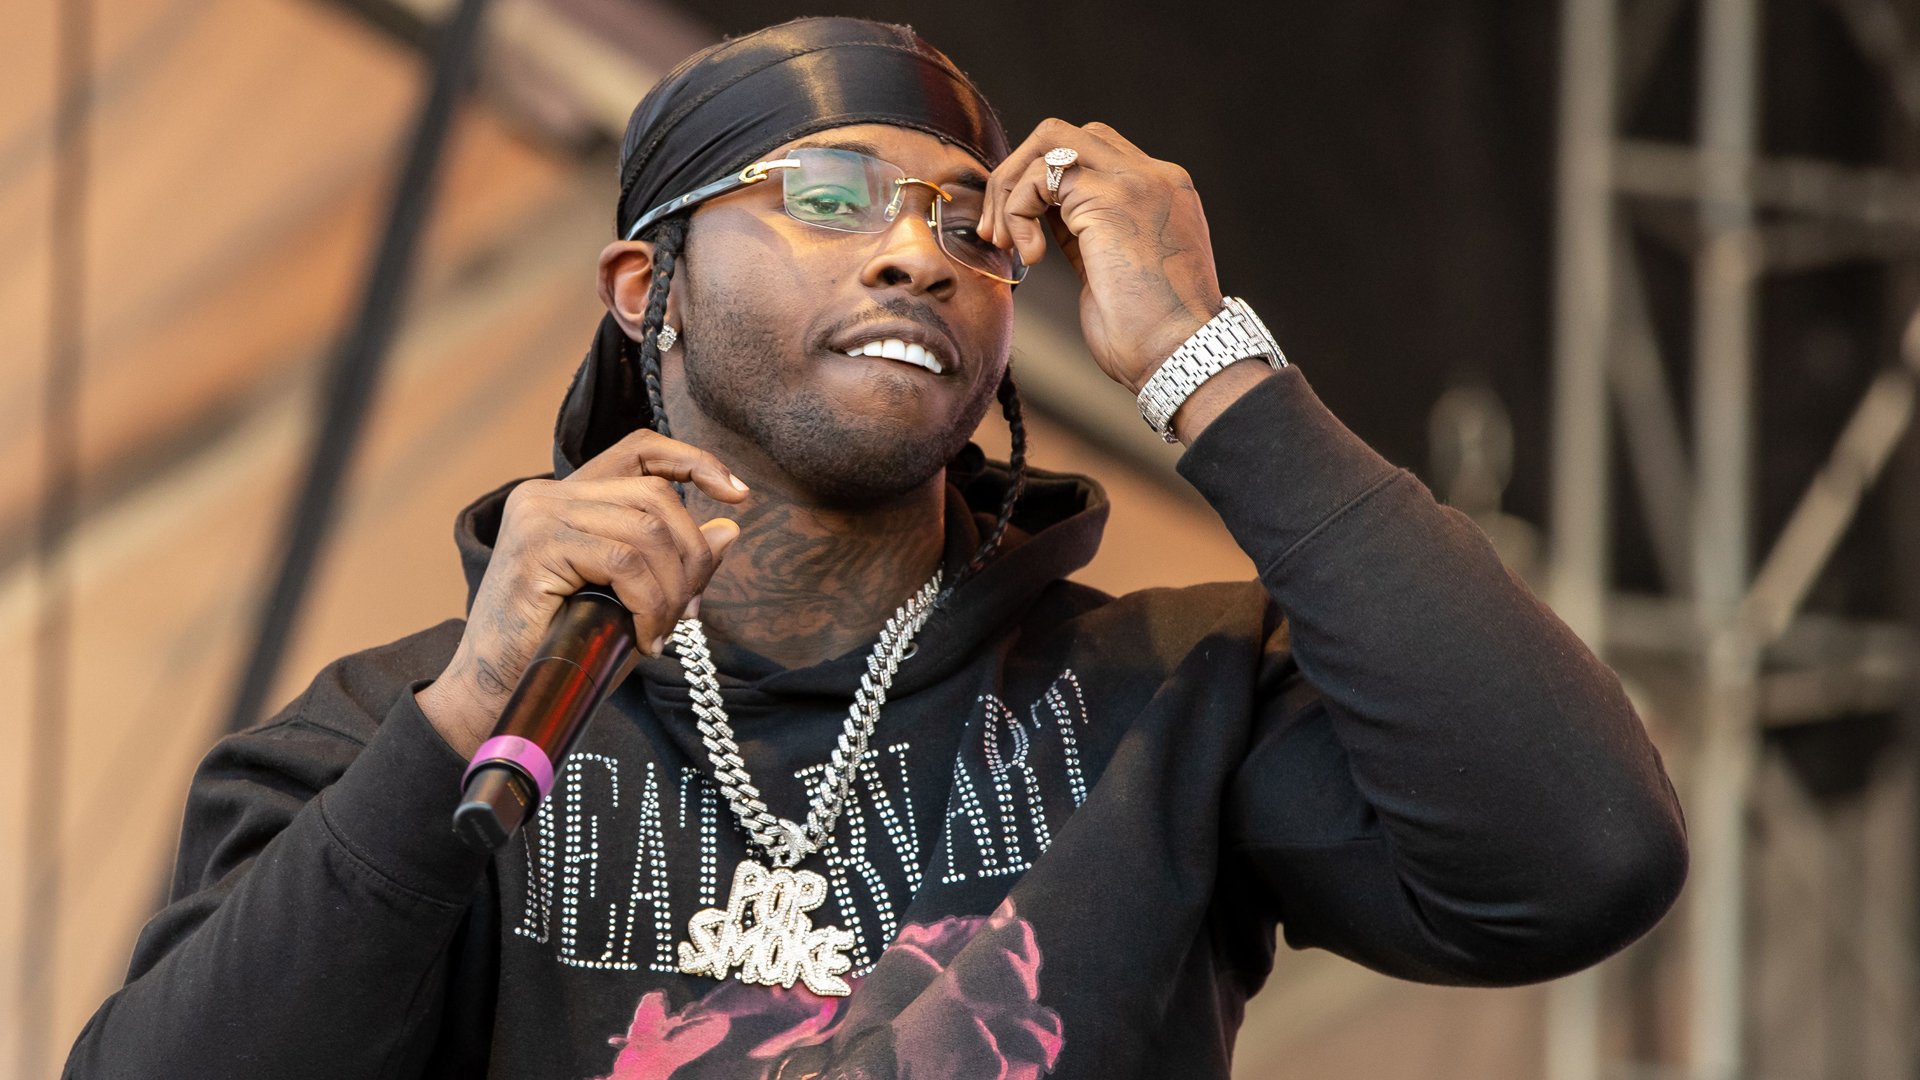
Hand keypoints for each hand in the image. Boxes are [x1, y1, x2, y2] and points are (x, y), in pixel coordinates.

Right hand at [416, 428, 746, 755]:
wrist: (496, 695)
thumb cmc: (562, 651)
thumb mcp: (632, 600)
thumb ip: (673, 561)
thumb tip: (730, 529)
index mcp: (569, 497)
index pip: (640, 451)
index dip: (694, 461)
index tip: (738, 493)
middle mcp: (548, 494)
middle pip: (655, 496)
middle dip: (690, 555)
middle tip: (688, 611)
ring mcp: (539, 515)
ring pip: (646, 530)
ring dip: (671, 589)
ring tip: (661, 632)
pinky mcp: (536, 545)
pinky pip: (623, 561)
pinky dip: (649, 603)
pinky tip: (644, 638)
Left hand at [980, 119, 1224, 392]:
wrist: (1180, 357)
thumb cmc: (1149, 336)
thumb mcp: (1113, 270)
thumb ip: (1087, 234)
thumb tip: (1041, 221)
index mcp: (1161, 193)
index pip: (1091, 154)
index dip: (1043, 185)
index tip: (1018, 232)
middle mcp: (1155, 177)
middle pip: (1067, 135)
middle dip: (1017, 175)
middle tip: (995, 231)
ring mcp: (1137, 181)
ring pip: (1050, 140)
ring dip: (1010, 189)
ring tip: (1006, 243)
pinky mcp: (1112, 197)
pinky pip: (1041, 175)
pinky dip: (1019, 210)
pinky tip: (1031, 255)